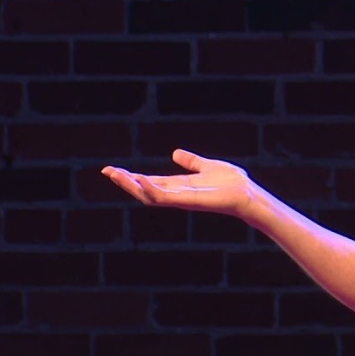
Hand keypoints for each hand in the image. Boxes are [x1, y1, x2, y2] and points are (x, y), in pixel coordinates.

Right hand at [101, 149, 256, 219]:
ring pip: (149, 196)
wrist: (247, 194)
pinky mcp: (188, 202)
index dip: (132, 177)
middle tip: (107, 171)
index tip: (113, 169)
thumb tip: (175, 153)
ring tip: (116, 174)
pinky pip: (165, 198)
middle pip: (144, 190)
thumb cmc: (231, 183)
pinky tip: (140, 179)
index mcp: (179, 185)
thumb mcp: (207, 165)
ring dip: (132, 185)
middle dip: (125, 182)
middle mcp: (177, 194)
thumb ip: (191, 161)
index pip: (150, 181)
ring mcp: (181, 199)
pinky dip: (151, 189)